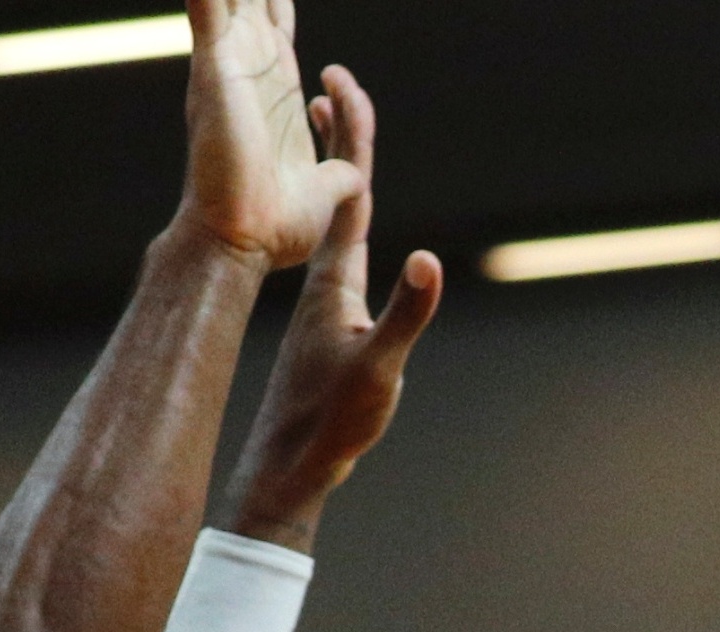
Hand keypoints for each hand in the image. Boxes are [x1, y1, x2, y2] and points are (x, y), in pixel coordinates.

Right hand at [181, 0, 363, 269]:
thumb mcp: (327, 195)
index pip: (277, 18)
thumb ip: (342, 175)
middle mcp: (249, 65)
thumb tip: (355, 177)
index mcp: (277, 86)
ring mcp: (229, 63)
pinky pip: (206, 6)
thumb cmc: (276, 230)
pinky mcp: (215, 69)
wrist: (242, 242)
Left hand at [224, 68, 443, 548]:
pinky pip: (336, 256)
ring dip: (336, 179)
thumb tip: (428, 259)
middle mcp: (324, 280)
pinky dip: (341, 226)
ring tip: (331, 144)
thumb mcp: (380, 367)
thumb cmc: (331, 419)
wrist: (290, 462)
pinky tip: (342, 234)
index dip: (349, 134)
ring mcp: (323, 303)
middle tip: (332, 89)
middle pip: (335, 194)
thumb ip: (405, 313)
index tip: (340, 80)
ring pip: (331, 223)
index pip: (348, 190)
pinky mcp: (325, 327)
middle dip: (338, 140)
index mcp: (336, 277)